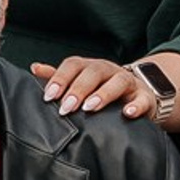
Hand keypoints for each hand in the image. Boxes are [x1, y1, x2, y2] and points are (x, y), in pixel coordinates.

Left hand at [36, 54, 152, 119]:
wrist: (138, 93)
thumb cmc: (101, 89)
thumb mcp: (80, 81)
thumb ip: (58, 77)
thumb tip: (34, 68)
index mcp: (89, 67)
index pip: (73, 65)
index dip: (60, 78)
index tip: (48, 96)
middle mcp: (108, 70)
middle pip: (93, 72)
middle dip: (78, 89)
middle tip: (66, 107)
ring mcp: (128, 82)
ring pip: (117, 82)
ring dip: (103, 94)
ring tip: (90, 108)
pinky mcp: (144, 97)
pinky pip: (142, 99)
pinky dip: (136, 106)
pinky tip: (127, 114)